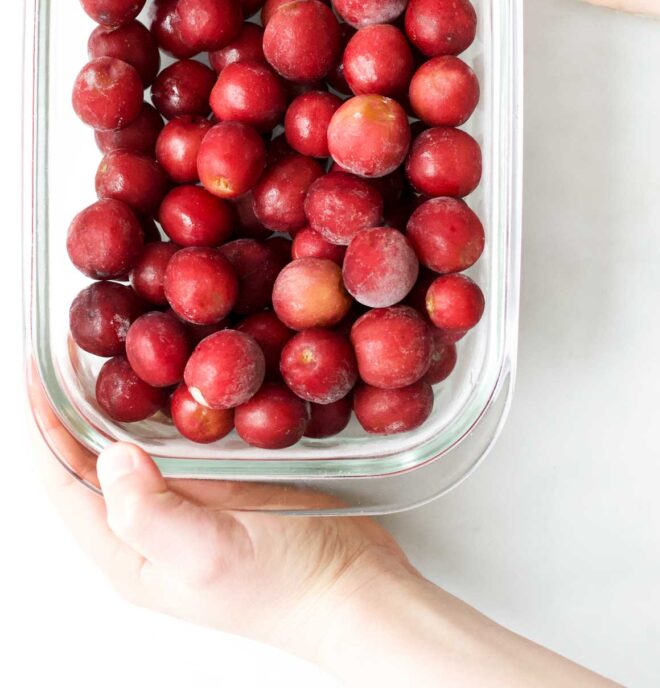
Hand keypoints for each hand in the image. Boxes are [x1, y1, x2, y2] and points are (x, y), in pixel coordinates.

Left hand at [29, 371, 407, 656]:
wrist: (353, 588)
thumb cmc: (283, 583)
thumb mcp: (208, 552)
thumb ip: (150, 511)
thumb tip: (110, 454)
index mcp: (126, 550)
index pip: (61, 480)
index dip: (41, 424)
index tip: (34, 368)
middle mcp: (145, 526)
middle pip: (86, 459)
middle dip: (70, 404)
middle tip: (73, 342)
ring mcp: (183, 504)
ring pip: (129, 443)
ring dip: (114, 399)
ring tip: (114, 347)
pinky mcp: (217, 486)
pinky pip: (174, 436)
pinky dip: (163, 402)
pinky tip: (177, 369)